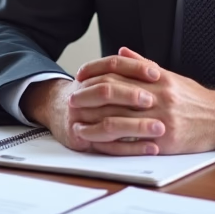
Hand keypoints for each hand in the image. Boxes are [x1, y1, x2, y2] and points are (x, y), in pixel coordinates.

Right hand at [20, 76, 164, 156]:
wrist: (54, 111)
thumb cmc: (88, 96)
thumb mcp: (101, 79)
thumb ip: (127, 73)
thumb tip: (154, 68)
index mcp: (91, 76)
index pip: (113, 65)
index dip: (134, 68)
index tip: (156, 74)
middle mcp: (82, 95)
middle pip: (106, 91)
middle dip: (131, 96)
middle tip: (153, 100)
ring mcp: (80, 118)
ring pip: (109, 122)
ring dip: (136, 126)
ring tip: (160, 128)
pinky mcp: (81, 140)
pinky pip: (108, 147)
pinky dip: (131, 148)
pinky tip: (151, 148)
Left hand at [71, 47, 214, 154]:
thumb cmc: (195, 99)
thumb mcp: (171, 76)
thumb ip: (144, 64)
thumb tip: (122, 51)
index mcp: (157, 79)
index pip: (119, 71)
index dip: (96, 73)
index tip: (80, 77)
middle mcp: (157, 96)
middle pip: (114, 94)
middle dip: (89, 98)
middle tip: (71, 100)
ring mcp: (161, 119)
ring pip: (118, 120)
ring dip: (94, 124)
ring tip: (78, 126)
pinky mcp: (164, 140)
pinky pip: (132, 143)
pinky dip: (112, 144)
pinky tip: (99, 144)